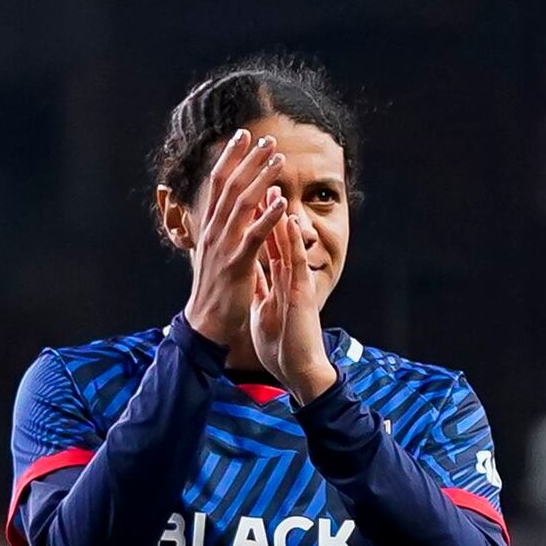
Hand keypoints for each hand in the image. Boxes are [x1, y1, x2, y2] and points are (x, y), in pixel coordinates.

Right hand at [177, 125, 285, 354]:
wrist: (206, 322)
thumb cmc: (214, 288)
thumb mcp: (215, 251)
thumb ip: (224, 229)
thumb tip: (232, 209)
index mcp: (210, 225)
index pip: (218, 183)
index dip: (230, 157)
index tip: (243, 136)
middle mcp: (214, 230)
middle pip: (230, 186)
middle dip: (248, 160)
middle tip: (266, 139)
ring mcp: (223, 246)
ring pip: (241, 204)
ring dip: (260, 179)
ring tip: (277, 159)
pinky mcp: (236, 264)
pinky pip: (253, 237)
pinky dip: (267, 218)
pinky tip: (281, 202)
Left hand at [241, 189, 335, 397]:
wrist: (298, 368)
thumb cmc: (283, 343)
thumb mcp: (263, 309)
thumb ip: (260, 288)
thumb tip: (250, 274)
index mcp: (277, 279)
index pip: (263, 242)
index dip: (253, 219)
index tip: (244, 197)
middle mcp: (288, 275)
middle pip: (275, 235)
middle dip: (265, 207)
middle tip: (259, 178)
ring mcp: (296, 280)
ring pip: (287, 240)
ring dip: (279, 213)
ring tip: (272, 186)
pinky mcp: (301, 290)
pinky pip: (296, 259)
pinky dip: (290, 239)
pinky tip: (287, 219)